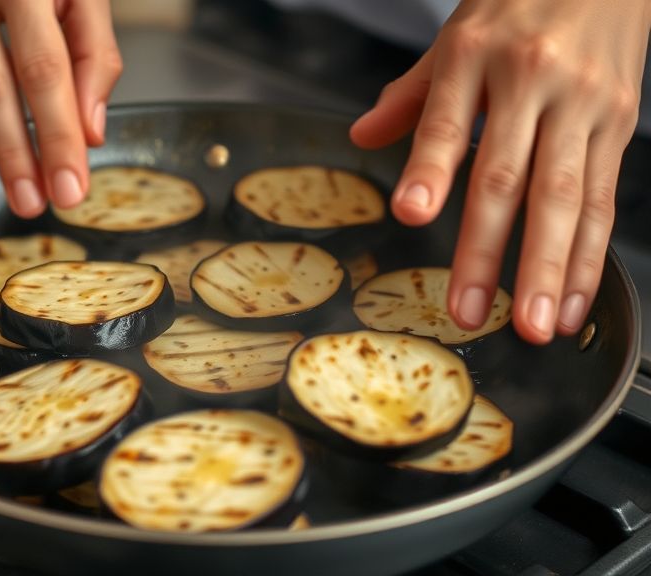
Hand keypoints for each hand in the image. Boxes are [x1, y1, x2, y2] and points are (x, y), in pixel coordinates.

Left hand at [350, 0, 649, 343]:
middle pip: (509, 175)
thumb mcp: (454, 37)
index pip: (447, 121)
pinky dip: (588, 254)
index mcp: (477, 55)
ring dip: (547, 268)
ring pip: (565, 196)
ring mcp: (584, 103)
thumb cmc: (518, 3)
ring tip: (530, 325)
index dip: (430, 169)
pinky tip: (570, 299)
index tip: (410, 213)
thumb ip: (411, 94)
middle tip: (467, 310)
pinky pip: (603, 197)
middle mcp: (534, 80)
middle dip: (487, 250)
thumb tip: (362, 138)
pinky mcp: (621, 121)